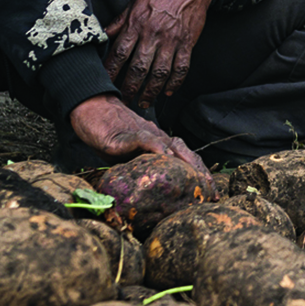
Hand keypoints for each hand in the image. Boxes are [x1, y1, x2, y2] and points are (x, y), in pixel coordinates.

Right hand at [69, 93, 215, 192]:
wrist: (93, 111)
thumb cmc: (110, 135)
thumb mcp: (128, 159)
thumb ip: (142, 169)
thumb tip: (151, 194)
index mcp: (160, 146)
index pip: (186, 160)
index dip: (200, 175)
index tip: (211, 193)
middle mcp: (158, 139)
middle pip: (186, 154)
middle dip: (201, 173)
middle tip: (211, 192)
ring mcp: (146, 135)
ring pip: (172, 146)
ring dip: (187, 162)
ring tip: (197, 178)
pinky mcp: (128, 134)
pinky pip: (146, 139)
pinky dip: (157, 147)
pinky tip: (165, 156)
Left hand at [104, 0, 215, 107]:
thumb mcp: (135, 3)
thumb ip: (119, 22)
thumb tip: (102, 35)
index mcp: (137, 24)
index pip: (119, 53)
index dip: (111, 71)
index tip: (105, 83)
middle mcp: (153, 34)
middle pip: (139, 68)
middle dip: (130, 88)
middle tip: (124, 100)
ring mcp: (172, 40)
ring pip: (160, 72)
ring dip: (151, 91)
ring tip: (144, 102)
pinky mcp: (188, 43)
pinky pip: (182, 68)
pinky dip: (175, 83)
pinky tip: (167, 91)